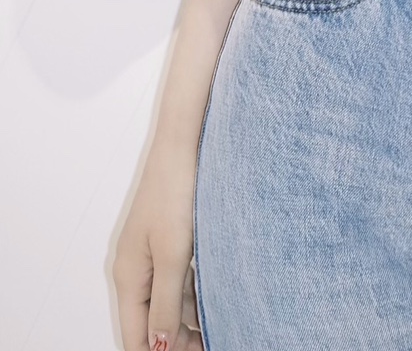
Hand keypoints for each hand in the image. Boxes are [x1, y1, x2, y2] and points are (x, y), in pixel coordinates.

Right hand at [112, 144, 204, 350]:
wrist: (185, 142)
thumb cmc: (175, 191)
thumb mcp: (173, 253)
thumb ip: (165, 302)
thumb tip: (157, 347)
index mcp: (129, 276)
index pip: (135, 337)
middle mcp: (136, 269)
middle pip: (152, 322)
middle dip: (177, 340)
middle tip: (214, 342)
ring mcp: (152, 254)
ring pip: (169, 301)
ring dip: (190, 318)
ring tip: (222, 326)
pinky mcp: (170, 239)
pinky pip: (180, 279)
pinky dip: (196, 293)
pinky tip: (219, 297)